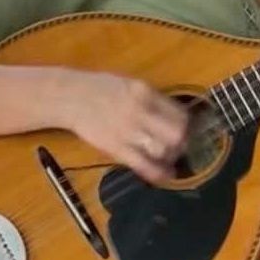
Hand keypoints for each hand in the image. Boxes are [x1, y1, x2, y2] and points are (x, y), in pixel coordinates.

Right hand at [59, 70, 189, 184]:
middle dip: (183, 141)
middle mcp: (140, 111)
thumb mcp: (132, 84)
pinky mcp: (115, 148)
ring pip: (162, 149)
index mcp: (146, 92)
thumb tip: (174, 113)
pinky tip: (166, 175)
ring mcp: (128, 131)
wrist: (71, 97)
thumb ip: (153, 98)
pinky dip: (158, 172)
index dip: (188, 124)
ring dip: (171, 156)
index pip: (179, 111)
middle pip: (176, 132)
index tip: (188, 128)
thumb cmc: (102, 88)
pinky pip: (142, 164)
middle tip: (182, 145)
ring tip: (170, 157)